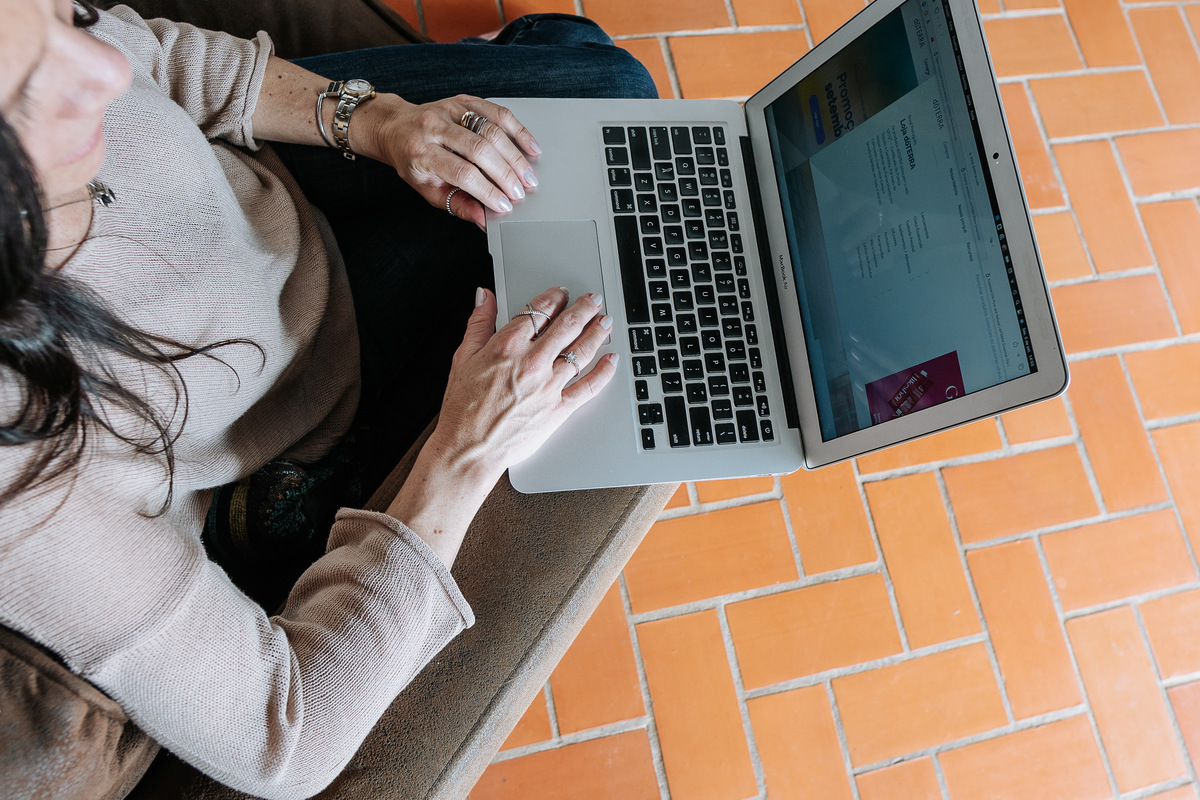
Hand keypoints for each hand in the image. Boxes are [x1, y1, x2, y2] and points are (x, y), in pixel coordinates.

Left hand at [362, 93, 540, 230]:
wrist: (397, 128)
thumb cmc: (413, 163)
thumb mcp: (428, 190)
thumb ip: (458, 205)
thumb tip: (484, 221)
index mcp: (421, 153)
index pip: (461, 173)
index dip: (487, 190)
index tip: (505, 205)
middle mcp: (433, 127)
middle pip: (479, 150)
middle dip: (506, 174)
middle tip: (522, 192)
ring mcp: (450, 110)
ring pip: (491, 130)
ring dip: (515, 155)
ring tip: (529, 176)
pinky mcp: (463, 100)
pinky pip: (496, 112)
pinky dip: (517, 130)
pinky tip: (530, 147)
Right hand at [431, 286, 617, 482]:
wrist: (469, 449)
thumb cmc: (463, 409)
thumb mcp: (463, 357)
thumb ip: (479, 323)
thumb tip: (485, 296)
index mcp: (508, 346)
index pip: (539, 310)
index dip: (554, 297)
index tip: (561, 293)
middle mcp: (532, 362)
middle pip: (568, 325)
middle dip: (585, 308)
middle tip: (594, 300)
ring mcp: (549, 386)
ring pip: (582, 351)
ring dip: (598, 332)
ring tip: (605, 322)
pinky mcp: (559, 409)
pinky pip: (589, 387)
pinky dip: (604, 372)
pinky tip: (611, 361)